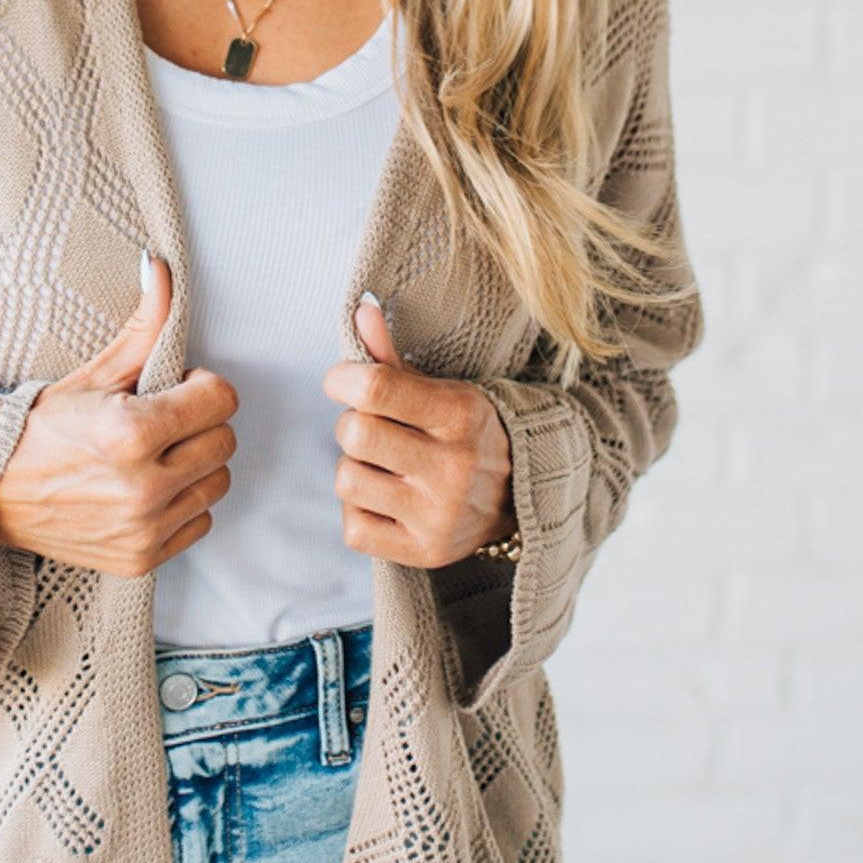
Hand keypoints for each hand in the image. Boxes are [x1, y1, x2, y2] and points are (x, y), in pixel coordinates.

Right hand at [0, 254, 238, 576]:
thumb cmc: (40, 428)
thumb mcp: (92, 374)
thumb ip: (144, 325)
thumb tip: (163, 266)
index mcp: (133, 434)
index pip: (221, 399)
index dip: (200, 386)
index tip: (173, 388)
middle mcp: (144, 488)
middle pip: (224, 442)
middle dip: (198, 424)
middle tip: (159, 421)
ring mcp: (144, 529)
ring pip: (217, 484)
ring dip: (195, 465)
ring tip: (153, 455)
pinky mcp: (141, 559)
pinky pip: (199, 524)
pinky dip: (182, 505)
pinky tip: (146, 489)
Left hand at [321, 296, 516, 567]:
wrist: (520, 497)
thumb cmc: (465, 431)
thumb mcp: (440, 388)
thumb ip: (391, 356)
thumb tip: (360, 309)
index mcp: (460, 415)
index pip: (375, 389)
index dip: (342, 379)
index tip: (343, 381)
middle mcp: (453, 468)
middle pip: (353, 434)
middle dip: (352, 424)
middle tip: (372, 427)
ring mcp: (439, 516)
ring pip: (346, 480)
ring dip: (355, 468)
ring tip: (384, 466)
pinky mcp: (423, 553)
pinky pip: (352, 527)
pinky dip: (359, 511)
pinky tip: (386, 499)